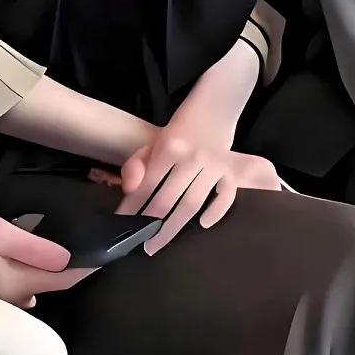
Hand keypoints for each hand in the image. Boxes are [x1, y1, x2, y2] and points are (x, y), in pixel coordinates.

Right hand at [0, 206, 93, 308]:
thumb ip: (32, 246)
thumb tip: (68, 258)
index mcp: (17, 281)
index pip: (65, 277)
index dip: (90, 263)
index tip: (112, 246)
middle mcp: (13, 294)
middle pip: (54, 280)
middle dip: (76, 263)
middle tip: (94, 235)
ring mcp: (0, 293)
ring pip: (38, 279)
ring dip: (55, 264)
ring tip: (74, 237)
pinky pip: (23, 278)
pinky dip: (36, 265)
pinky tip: (38, 247)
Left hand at [117, 127, 280, 255]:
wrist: (213, 108)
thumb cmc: (180, 133)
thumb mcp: (154, 142)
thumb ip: (137, 165)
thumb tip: (129, 190)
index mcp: (169, 146)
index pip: (147, 184)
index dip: (132, 206)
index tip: (121, 224)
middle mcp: (191, 156)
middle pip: (167, 199)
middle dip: (152, 225)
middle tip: (141, 245)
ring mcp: (214, 164)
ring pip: (192, 203)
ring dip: (173, 227)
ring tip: (157, 244)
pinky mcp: (233, 170)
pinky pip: (226, 197)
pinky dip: (216, 212)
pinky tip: (204, 224)